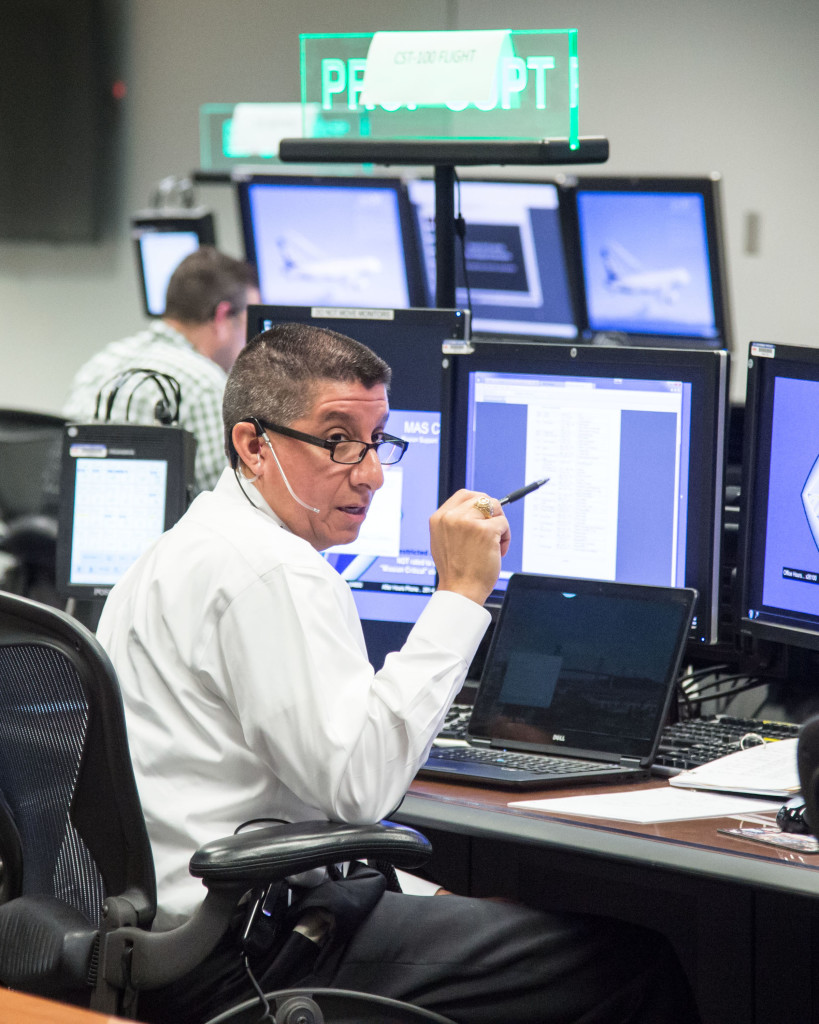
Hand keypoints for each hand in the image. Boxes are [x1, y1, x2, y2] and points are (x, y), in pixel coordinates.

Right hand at [429, 489, 510, 605]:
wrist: (460, 590)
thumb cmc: (455, 571)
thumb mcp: (443, 541)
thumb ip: (454, 523)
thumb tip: (475, 509)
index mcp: (439, 518)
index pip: (464, 495)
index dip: (479, 502)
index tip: (486, 513)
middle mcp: (451, 517)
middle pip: (482, 498)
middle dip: (493, 512)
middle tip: (494, 530)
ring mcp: (468, 522)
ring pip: (495, 508)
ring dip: (500, 525)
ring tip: (495, 544)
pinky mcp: (485, 531)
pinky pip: (504, 523)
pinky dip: (506, 538)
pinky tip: (498, 551)